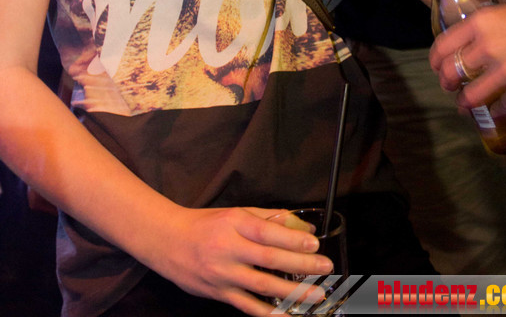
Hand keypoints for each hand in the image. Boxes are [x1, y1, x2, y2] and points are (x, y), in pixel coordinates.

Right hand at [152, 206, 333, 314]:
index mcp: (234, 224)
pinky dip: (268, 313)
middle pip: (270, 259)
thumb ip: (267, 219)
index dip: (292, 239)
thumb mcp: (235, 213)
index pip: (268, 232)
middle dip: (301, 265)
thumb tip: (301, 227)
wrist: (167, 241)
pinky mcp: (218, 294)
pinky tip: (286, 315)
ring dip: (292, 292)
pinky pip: (247, 306)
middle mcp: (229, 249)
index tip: (314, 243)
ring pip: (262, 286)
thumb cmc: (205, 224)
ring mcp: (223, 274)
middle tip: (324, 268)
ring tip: (315, 295)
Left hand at [429, 0, 505, 115]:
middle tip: (449, 87)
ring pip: (473, 96)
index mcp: (481, 22)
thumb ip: (498, 18)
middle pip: (453, 71)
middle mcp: (487, 47)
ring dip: (465, 103)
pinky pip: (504, 106)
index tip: (436, 65)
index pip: (444, 44)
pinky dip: (498, 111)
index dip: (436, 59)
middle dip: (447, 82)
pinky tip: (496, 112)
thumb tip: (497, 26)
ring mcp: (505, 72)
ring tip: (464, 107)